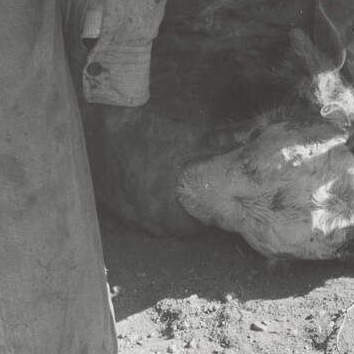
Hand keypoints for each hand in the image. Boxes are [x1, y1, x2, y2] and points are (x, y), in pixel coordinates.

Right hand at [83, 104, 248, 235]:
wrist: (102, 123)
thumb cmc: (148, 134)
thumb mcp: (189, 137)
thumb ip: (221, 141)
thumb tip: (251, 134)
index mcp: (167, 210)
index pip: (192, 230)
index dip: (202, 218)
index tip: (207, 205)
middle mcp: (145, 218)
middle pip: (172, 229)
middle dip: (183, 217)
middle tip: (191, 199)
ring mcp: (125, 213)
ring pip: (151, 224)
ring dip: (161, 214)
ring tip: (169, 195)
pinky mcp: (110, 204)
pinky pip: (131, 215)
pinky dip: (141, 207)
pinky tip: (145, 189)